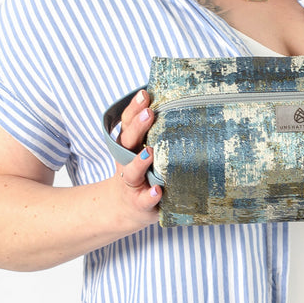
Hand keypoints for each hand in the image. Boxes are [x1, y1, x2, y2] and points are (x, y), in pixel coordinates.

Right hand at [109, 90, 161, 224]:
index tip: (145, 94)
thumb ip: (155, 131)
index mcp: (129, 144)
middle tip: (150, 113)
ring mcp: (132, 183)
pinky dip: (150, 196)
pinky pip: (144, 200)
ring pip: (132, 172)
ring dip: (139, 162)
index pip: (128, 122)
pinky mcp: (140, 203)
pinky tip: (157, 191)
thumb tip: (179, 101)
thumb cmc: (141, 171)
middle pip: (128, 140)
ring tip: (150, 152)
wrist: (125, 208)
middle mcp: (126, 161)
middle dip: (138, 126)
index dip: (135, 108)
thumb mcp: (142, 150)